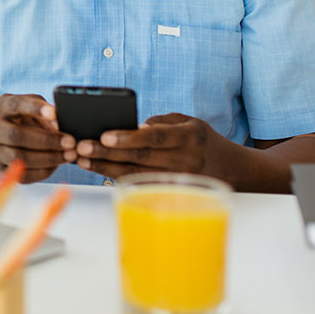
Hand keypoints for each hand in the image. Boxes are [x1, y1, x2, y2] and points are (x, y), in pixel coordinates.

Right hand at [0, 94, 76, 182]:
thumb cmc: (16, 116)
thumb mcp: (26, 104)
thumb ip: (41, 109)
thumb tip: (59, 122)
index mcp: (0, 107)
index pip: (15, 105)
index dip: (34, 108)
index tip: (54, 113)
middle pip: (17, 136)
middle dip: (47, 140)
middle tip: (70, 142)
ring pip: (19, 158)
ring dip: (48, 158)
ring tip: (68, 155)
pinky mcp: (2, 168)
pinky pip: (22, 175)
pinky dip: (42, 171)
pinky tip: (56, 164)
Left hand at [74, 113, 237, 183]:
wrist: (233, 169)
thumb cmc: (203, 140)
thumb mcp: (189, 122)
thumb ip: (161, 122)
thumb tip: (130, 126)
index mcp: (189, 137)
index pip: (155, 137)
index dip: (129, 137)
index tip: (104, 136)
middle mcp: (185, 160)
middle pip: (141, 157)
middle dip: (107, 153)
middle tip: (81, 147)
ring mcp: (179, 179)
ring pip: (136, 174)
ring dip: (106, 167)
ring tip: (82, 159)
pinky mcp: (172, 191)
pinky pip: (140, 184)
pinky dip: (117, 176)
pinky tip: (98, 169)